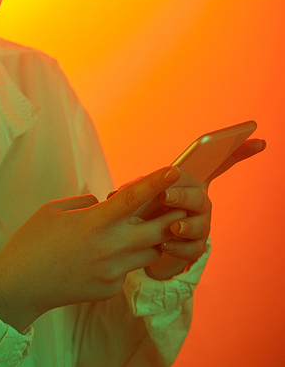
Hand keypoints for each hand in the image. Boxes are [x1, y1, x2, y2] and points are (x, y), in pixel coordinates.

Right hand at [0, 166, 185, 331]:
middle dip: (172, 216)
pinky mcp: (110, 289)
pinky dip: (126, 259)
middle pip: (158, 231)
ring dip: (153, 239)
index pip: (133, 198)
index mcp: (95, 222)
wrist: (20, 286)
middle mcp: (110, 248)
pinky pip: (128, 270)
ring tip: (147, 228)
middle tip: (181, 203)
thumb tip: (103, 203)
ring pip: (150, 253)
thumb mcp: (54, 209)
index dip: (156, 183)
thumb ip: (85, 203)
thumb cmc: (33, 241)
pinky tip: (106, 256)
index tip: (174, 170)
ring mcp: (112, 272)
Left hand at [144, 137, 266, 279]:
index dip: (239, 152)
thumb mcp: (141, 192)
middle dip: (182, 196)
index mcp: (192, 181)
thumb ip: (140, 186)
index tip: (258, 141)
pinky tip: (164, 244)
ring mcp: (201, 225)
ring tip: (171, 227)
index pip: (220, 164)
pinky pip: (192, 249)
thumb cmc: (144, 208)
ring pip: (200, 225)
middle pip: (199, 197)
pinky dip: (177, 247)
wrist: (140, 241)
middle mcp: (201, 202)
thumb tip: (131, 188)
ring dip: (185, 225)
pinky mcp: (195, 247)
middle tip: (164, 197)